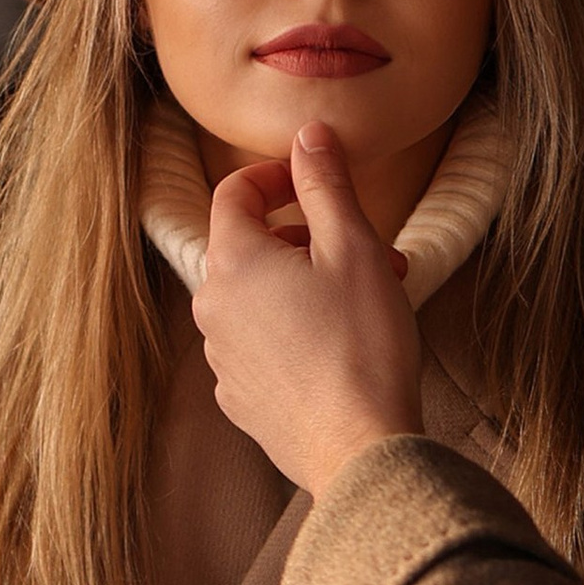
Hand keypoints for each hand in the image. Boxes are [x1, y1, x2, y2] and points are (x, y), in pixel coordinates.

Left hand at [193, 121, 425, 496]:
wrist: (359, 449)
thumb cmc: (361, 345)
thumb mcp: (354, 248)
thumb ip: (325, 185)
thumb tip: (309, 134)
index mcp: (233, 262)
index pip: (234, 193)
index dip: (277, 176)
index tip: (317, 182)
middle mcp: (212, 309)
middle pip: (250, 248)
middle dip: (309, 238)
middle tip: (371, 251)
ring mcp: (221, 359)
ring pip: (259, 298)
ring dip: (307, 286)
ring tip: (369, 302)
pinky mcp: (240, 400)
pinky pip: (262, 345)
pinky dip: (296, 332)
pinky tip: (343, 348)